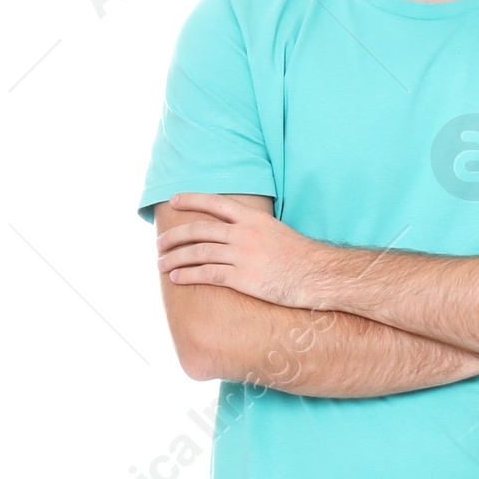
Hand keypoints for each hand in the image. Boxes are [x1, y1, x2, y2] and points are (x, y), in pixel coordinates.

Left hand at [155, 194, 323, 304]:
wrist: (317, 275)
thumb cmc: (302, 257)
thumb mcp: (278, 232)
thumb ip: (255, 230)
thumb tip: (237, 233)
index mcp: (253, 219)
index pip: (215, 203)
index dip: (192, 200)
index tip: (174, 200)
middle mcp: (244, 233)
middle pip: (199, 229)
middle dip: (175, 236)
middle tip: (160, 243)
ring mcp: (242, 255)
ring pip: (198, 252)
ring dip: (175, 257)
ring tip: (161, 264)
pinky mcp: (242, 278)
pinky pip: (207, 274)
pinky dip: (188, 275)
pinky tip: (176, 278)